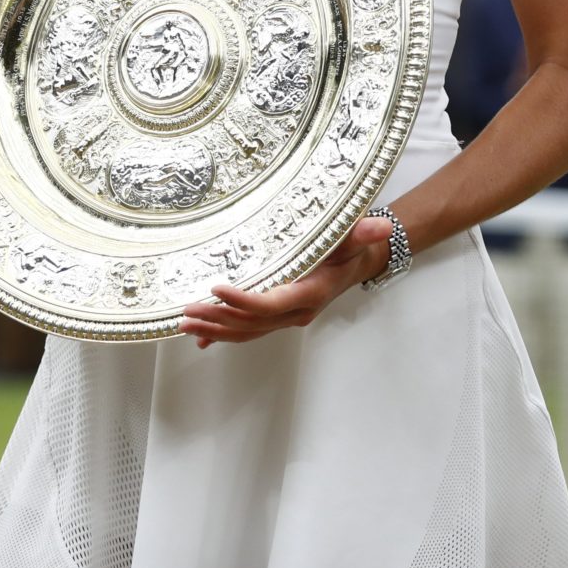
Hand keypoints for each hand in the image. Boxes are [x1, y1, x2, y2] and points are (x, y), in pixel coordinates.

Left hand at [179, 213, 394, 347]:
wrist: (359, 262)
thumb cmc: (352, 247)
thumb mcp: (357, 236)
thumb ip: (364, 232)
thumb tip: (381, 226)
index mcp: (310, 293)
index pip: (272, 303)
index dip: (244, 300)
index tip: (218, 289)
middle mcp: (297, 312)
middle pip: (252, 323)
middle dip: (219, 319)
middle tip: (188, 312)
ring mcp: (287, 318)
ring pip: (247, 331)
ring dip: (216, 331)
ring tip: (186, 324)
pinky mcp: (279, 316)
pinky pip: (250, 331)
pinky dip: (225, 337)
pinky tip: (201, 341)